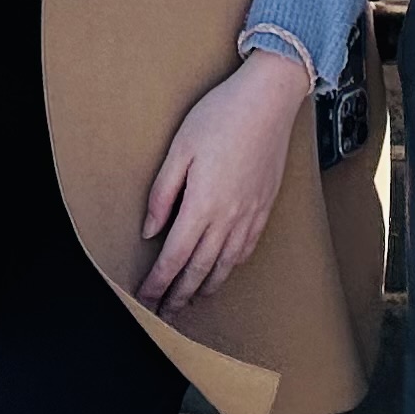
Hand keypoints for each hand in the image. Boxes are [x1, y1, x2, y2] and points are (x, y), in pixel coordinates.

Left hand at [141, 46, 306, 310]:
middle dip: (179, 295)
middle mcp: (228, 218)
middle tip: (164, 313)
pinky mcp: (264, 207)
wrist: (268, 100)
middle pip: (200, 269)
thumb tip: (149, 230)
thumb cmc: (221, 116)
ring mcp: (250, 215)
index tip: (145, 298)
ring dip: (205, 288)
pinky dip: (230, 268)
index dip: (158, 282)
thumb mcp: (180, 148)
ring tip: (190, 301)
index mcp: (203, 204)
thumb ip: (162, 193)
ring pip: (225, 265)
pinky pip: (245, 250)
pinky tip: (222, 270)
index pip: (175, 257)